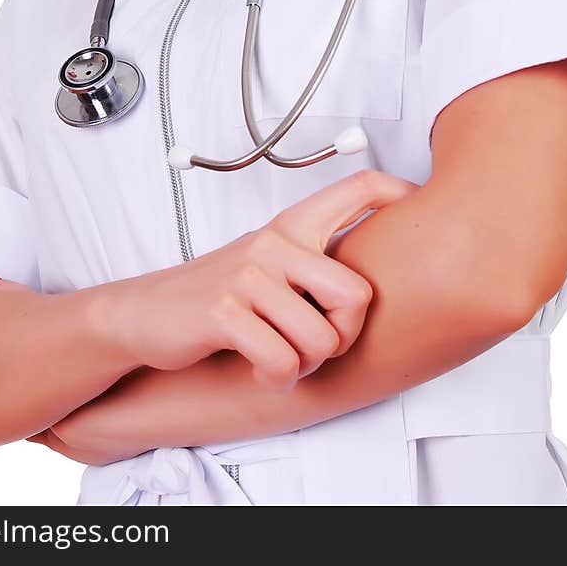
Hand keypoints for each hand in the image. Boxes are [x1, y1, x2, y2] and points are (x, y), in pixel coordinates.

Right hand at [107, 167, 418, 390]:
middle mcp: (276, 242)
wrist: (146, 314)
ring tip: (280, 358)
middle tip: (317, 346)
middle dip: (345, 337)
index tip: (420, 206)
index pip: (359, 187)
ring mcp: (250, 273)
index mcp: (293, 225)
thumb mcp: (270, 264)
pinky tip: (259, 369)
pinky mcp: (225, 309)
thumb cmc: (220, 296)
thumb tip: (378, 282)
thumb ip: (315, 263)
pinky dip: (276, 378)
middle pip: (357, 296)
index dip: (400, 194)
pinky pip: (282, 361)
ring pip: (321, 340)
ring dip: (304, 365)